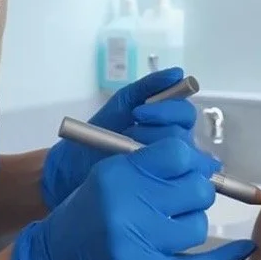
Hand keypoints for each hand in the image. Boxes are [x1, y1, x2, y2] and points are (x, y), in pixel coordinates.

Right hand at [12, 134, 252, 259]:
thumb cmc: (86, 214)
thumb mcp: (107, 175)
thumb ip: (149, 165)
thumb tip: (204, 162)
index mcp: (117, 175)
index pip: (177, 154)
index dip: (189, 160)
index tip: (186, 167)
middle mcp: (128, 208)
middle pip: (195, 189)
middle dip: (194, 190)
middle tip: (180, 197)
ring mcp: (138, 246)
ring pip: (197, 225)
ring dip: (190, 222)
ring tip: (169, 225)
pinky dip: (224, 257)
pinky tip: (242, 248)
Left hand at [40, 67, 197, 210]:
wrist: (75, 164)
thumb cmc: (101, 132)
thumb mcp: (123, 103)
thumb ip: (148, 87)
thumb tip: (177, 73)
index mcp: (169, 120)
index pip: (185, 112)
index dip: (166, 111)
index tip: (138, 113)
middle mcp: (176, 142)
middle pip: (184, 134)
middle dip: (156, 132)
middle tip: (130, 134)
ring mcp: (172, 165)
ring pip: (182, 156)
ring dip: (155, 151)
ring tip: (129, 152)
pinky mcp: (165, 185)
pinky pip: (179, 177)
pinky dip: (165, 171)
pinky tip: (147, 169)